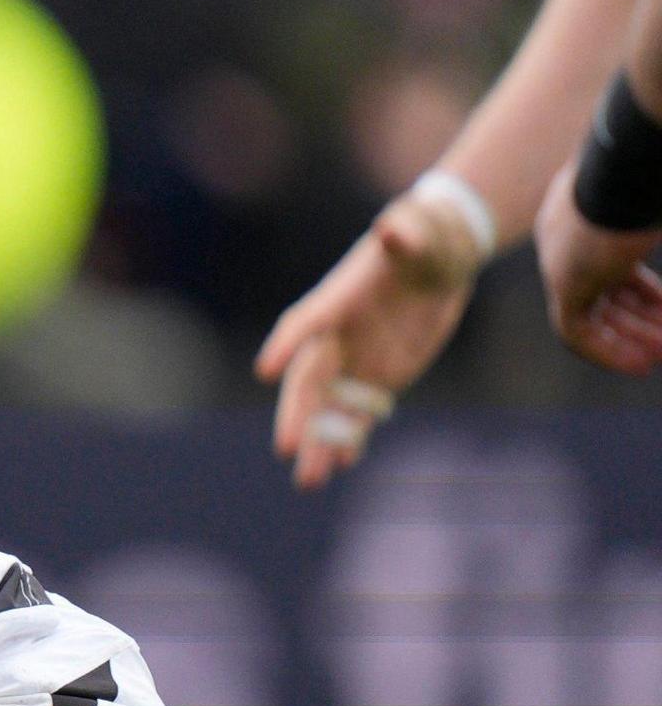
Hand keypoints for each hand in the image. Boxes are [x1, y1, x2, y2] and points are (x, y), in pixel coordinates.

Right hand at [255, 186, 483, 488]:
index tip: (266, 369)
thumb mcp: (418, 232)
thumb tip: (392, 226)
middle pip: (309, 383)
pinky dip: (351, 438)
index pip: (305, 324)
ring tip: (312, 479)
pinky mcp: (378, 379)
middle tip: (288, 448)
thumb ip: (404, 234)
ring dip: (320, 443)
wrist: (439, 260)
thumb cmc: (423, 239)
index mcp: (337, 302)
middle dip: (298, 416)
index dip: (286, 345)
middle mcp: (336, 339)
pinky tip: (346, 463)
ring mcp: (354, 363)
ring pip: (330, 409)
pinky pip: (359, 414)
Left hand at [537, 180, 661, 375]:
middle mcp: (567, 236)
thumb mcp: (655, 202)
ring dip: (628, 339)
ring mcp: (562, 258)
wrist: (638, 156)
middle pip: (603, 290)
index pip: (613, 265)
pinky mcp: (563, 280)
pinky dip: (607, 349)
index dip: (644, 294)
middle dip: (639, 320)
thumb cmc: (660, 166)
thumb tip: (659, 227)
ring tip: (659, 356)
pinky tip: (640, 363)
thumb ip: (653, 220)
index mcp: (588, 213)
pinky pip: (575, 330)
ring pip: (591, 312)